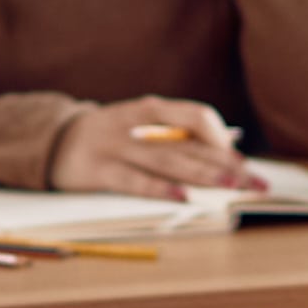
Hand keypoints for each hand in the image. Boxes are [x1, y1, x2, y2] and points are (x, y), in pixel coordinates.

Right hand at [49, 96, 262, 198]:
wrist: (52, 141)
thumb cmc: (110, 136)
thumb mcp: (140, 127)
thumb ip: (175, 136)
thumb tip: (225, 151)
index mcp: (149, 110)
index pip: (195, 116)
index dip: (220, 138)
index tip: (240, 160)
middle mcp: (135, 124)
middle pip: (188, 144)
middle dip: (226, 164)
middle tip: (255, 182)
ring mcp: (115, 146)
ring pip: (166, 160)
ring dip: (201, 174)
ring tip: (230, 186)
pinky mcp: (98, 170)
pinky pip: (134, 181)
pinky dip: (160, 188)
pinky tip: (183, 197)